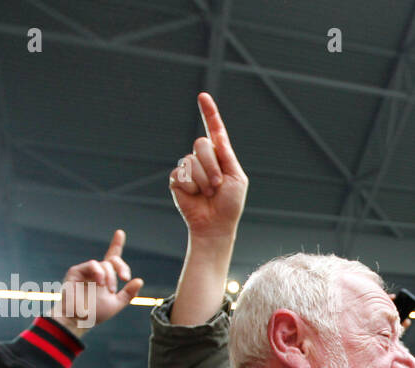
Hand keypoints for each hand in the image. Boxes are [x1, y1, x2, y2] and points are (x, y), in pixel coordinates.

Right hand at [51, 229, 144, 335]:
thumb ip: (129, 294)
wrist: (79, 320)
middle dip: (122, 268)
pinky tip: (100, 283)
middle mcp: (96, 272)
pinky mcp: (76, 271)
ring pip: (105, 264)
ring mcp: (86, 271)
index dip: (116, 244)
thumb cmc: (95, 314)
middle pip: (113, 260)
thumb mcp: (117, 304)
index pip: (112, 258)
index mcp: (106, 277)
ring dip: (111, 276)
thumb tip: (139, 280)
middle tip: (124, 279)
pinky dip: (100, 272)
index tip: (120, 232)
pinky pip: (92, 264)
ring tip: (109, 290)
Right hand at [169, 92, 248, 242]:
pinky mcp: (178, 179)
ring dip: (203, 180)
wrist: (215, 225)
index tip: (203, 96)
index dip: (209, 112)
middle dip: (211, 166)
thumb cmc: (230, 204)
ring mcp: (189, 168)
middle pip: (201, 143)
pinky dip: (191, 187)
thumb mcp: (237, 178)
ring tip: (208, 193)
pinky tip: (195, 196)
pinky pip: (181, 173)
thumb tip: (217, 136)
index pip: (214, 130)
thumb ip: (226, 156)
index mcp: (220, 156)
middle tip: (217, 185)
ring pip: (192, 160)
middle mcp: (204, 158)